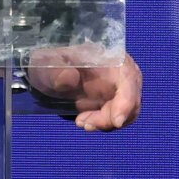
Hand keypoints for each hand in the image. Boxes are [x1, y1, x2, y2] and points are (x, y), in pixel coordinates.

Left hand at [26, 47, 142, 130]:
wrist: (49, 70)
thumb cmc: (51, 61)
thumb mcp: (47, 62)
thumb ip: (55, 70)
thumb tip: (68, 79)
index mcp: (109, 55)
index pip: (128, 76)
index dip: (126, 100)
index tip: (116, 121)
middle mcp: (120, 71)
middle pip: (131, 99)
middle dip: (111, 117)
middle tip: (85, 124)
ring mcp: (118, 87)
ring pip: (127, 111)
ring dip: (106, 122)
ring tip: (81, 122)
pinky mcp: (113, 100)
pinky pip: (116, 116)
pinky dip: (103, 123)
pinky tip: (84, 121)